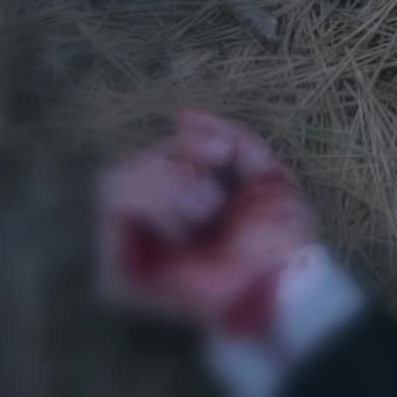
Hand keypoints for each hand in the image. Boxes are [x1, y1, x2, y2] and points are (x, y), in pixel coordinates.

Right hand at [96, 109, 317, 334]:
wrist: (282, 281)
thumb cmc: (280, 236)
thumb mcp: (264, 172)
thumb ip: (229, 138)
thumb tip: (182, 115)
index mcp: (180, 203)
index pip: (155, 152)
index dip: (187, 143)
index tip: (221, 153)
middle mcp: (148, 224)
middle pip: (130, 160)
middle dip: (178, 165)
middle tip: (213, 195)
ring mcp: (128, 247)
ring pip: (115, 178)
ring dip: (169, 186)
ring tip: (205, 213)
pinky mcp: (116, 270)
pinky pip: (115, 210)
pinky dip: (158, 207)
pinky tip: (186, 231)